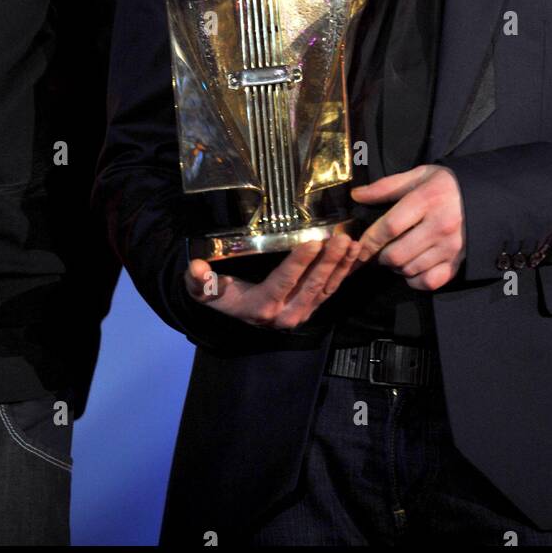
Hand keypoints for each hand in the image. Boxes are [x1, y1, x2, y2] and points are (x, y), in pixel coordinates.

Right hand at [183, 233, 358, 329]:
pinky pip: (332, 289)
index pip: (284, 282)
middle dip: (329, 261)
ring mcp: (303, 312)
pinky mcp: (313, 307)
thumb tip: (195, 268)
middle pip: (312, 284)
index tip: (313, 242)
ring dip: (342, 265)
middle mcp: (286, 313)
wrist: (237, 313)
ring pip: (326, 287)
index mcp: (262, 307)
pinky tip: (355, 252)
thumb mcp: (205, 292)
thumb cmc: (222, 294)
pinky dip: (345, 271)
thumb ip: (199, 282)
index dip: (299, 263)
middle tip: (341, 239)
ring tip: (352, 243)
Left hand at [350, 164, 464, 289]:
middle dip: (380, 256)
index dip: (369, 239)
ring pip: (410, 270)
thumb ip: (386, 186)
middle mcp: (441, 225)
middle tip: (380, 250)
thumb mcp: (419, 175)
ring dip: (396, 267)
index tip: (359, 245)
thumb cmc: (448, 184)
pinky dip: (415, 280)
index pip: (390, 226)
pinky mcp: (458, 262)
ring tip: (397, 255)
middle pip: (397, 254)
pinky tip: (413, 267)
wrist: (488, 196)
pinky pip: (429, 282)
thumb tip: (356, 196)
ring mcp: (451, 247)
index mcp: (428, 199)